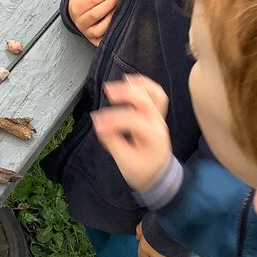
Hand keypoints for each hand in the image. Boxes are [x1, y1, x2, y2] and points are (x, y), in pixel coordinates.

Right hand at [68, 0, 118, 45]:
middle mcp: (80, 22)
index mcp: (75, 8)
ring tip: (119, 8)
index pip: (92, 0)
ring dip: (112, 18)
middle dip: (109, 4)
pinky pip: (105, 39)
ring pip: (100, 28)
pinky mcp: (95, 41)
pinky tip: (118, 21)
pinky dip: (112, 31)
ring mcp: (87, 33)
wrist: (78, 14)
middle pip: (95, 14)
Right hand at [91, 74, 170, 191]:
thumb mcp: (124, 161)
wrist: (159, 175)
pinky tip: (129, 82)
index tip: (96, 123)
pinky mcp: (156, 114)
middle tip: (108, 91)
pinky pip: (155, 94)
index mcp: (152, 136)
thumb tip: (98, 124)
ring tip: (121, 81)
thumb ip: (112, 141)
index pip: (133, 121)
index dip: (113, 119)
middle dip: (126, 93)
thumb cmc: (142, 171)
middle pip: (146, 100)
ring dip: (138, 85)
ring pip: (155, 93)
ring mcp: (159, 117)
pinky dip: (143, 85)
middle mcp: (158, 123)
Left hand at [136, 221, 188, 256]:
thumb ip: (140, 231)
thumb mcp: (145, 222)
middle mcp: (156, 255)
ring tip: (173, 253)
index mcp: (146, 247)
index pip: (142, 256)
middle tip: (162, 251)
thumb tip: (138, 236)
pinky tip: (184, 256)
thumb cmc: (159, 221)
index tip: (148, 251)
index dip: (146, 254)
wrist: (175, 223)